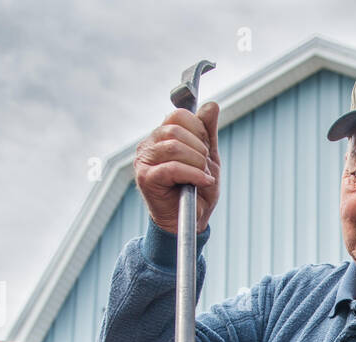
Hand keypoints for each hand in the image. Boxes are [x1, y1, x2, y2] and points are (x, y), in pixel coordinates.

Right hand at [134, 101, 220, 234]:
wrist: (191, 222)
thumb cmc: (197, 191)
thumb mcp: (208, 159)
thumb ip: (208, 133)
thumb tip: (211, 105)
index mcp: (161, 137)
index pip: (178, 115)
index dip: (198, 128)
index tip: (206, 148)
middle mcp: (148, 146)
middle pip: (176, 129)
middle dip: (199, 148)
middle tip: (205, 166)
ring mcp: (143, 161)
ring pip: (174, 146)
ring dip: (197, 162)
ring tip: (203, 176)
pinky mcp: (145, 178)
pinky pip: (172, 168)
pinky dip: (193, 174)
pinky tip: (201, 182)